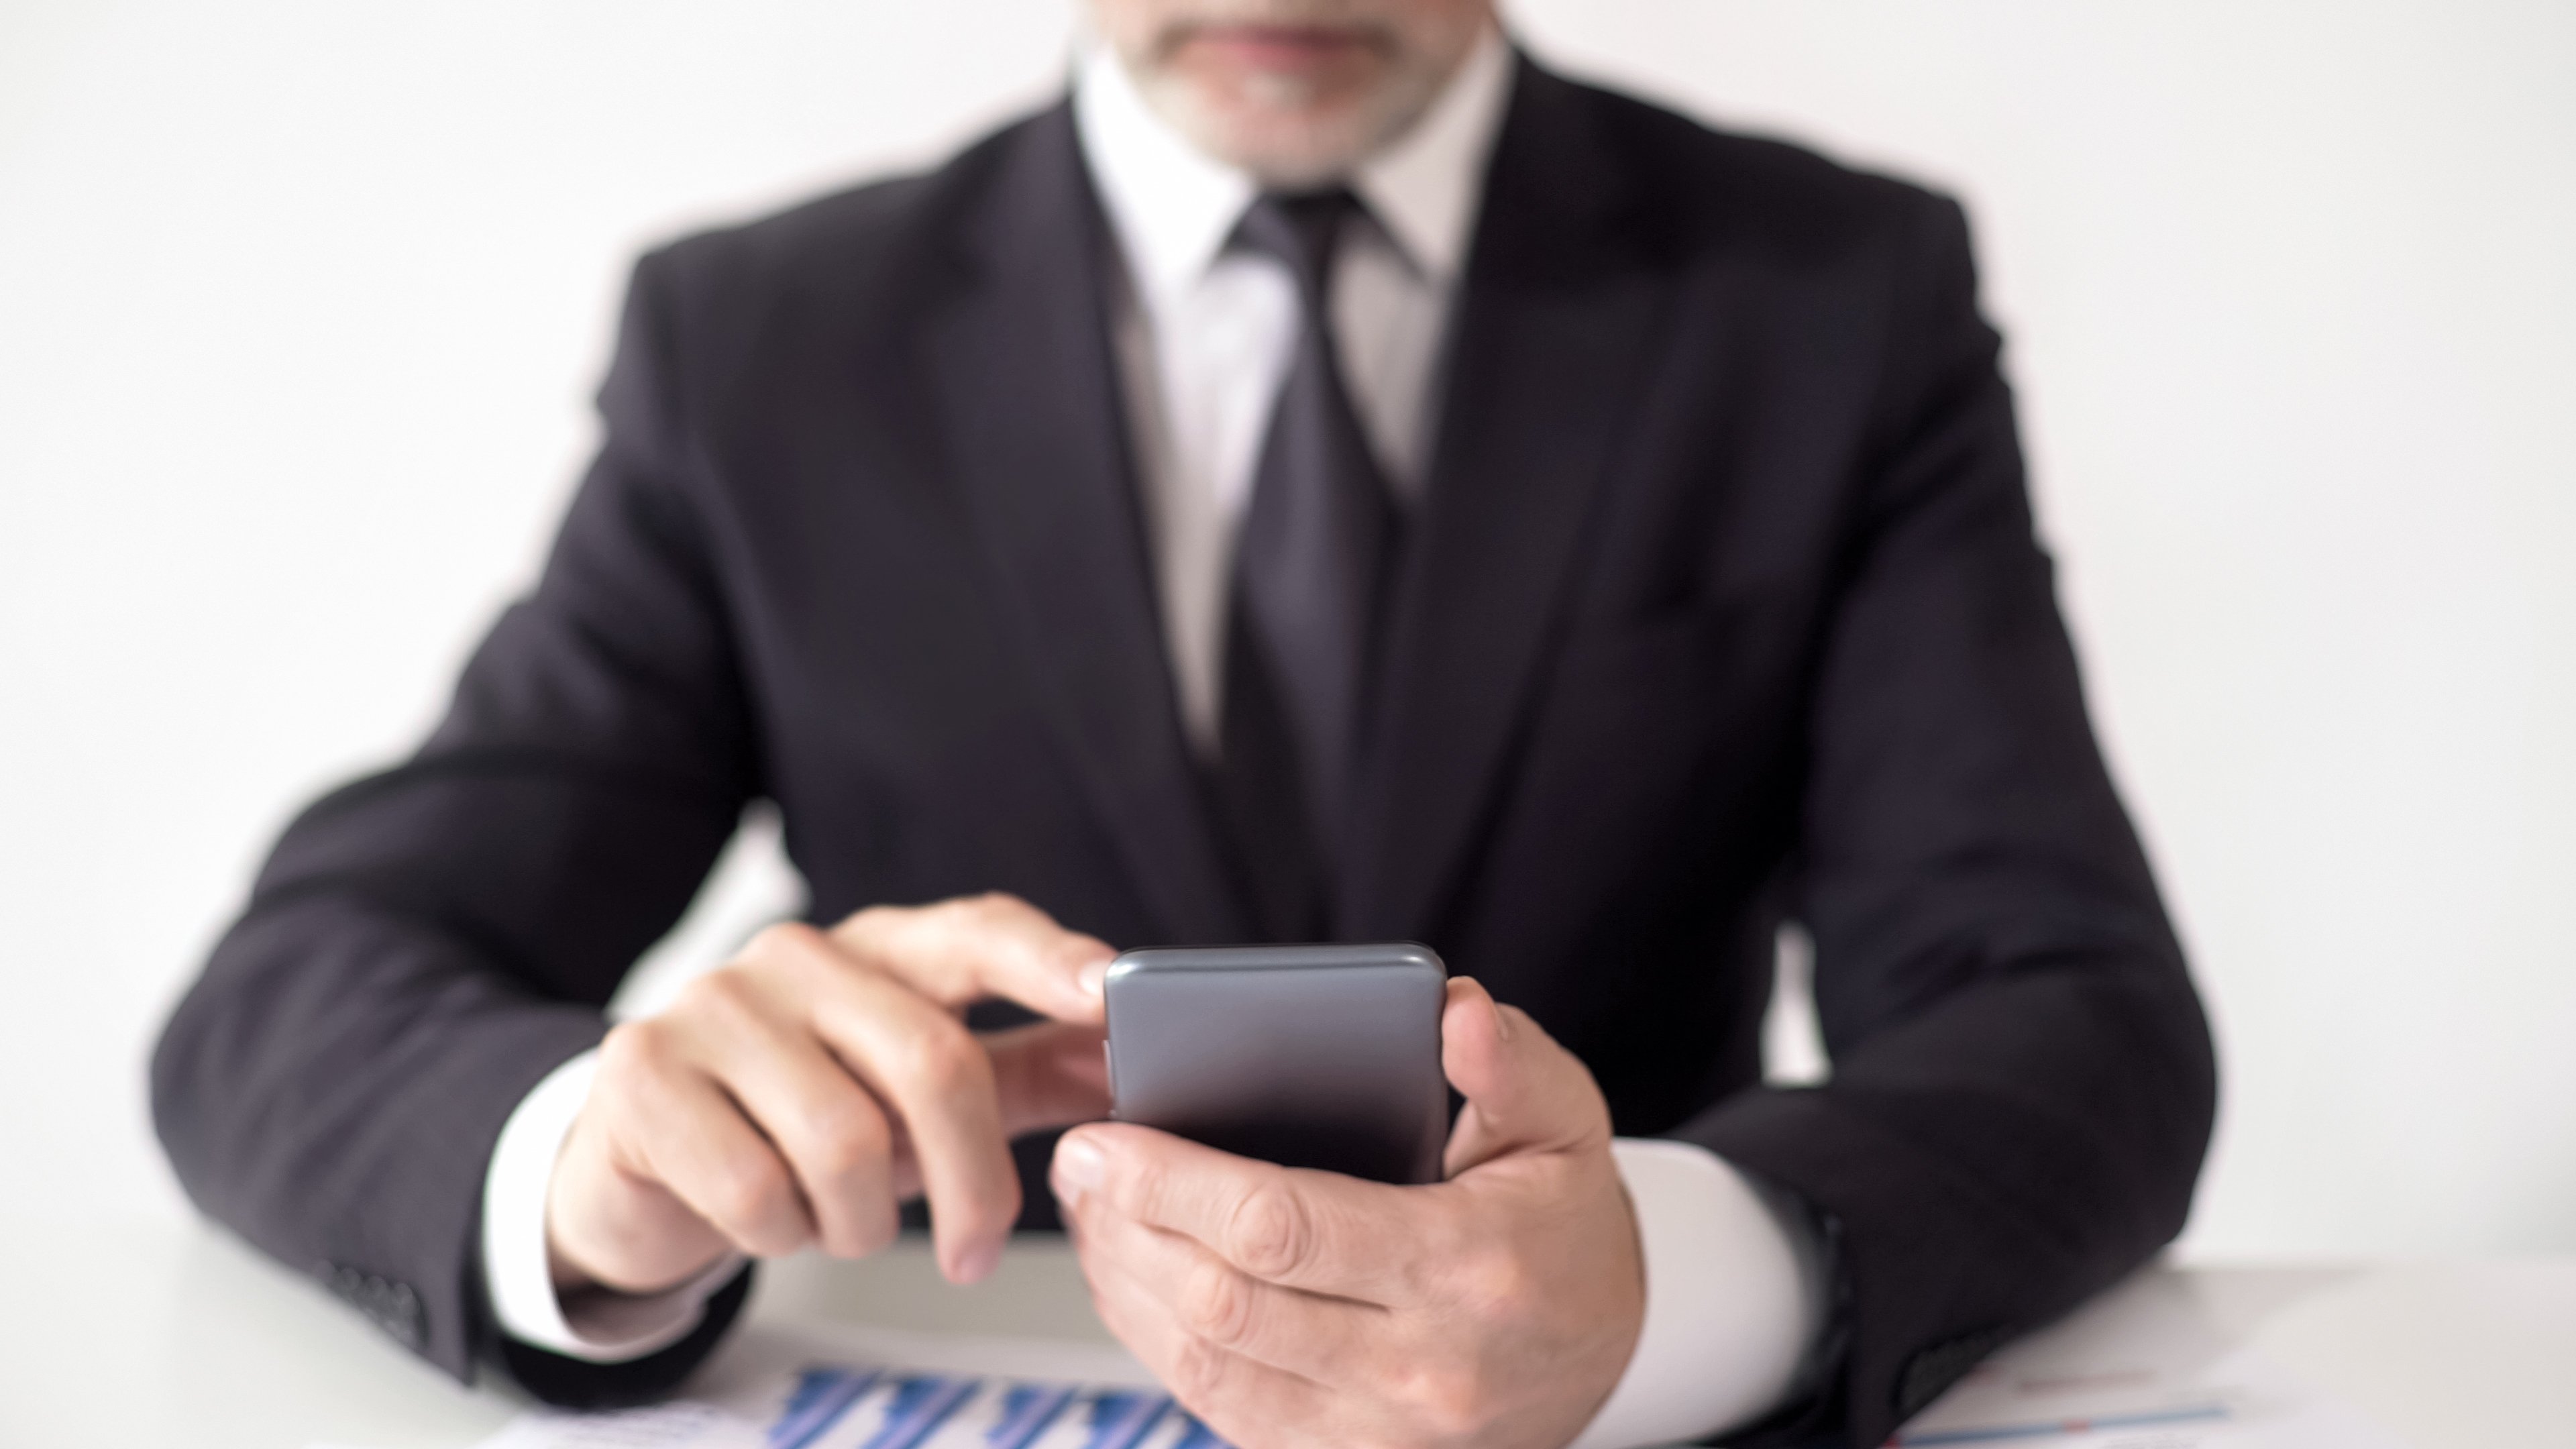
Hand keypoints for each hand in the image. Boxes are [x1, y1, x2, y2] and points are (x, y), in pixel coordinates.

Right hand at [548, 893, 1113, 1294]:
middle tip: (976, 1253)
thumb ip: (1023, 1071)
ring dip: (859, 1219)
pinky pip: (754, 1186)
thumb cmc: (805, 1123)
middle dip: (972, 1181)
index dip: (1044, 957)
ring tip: (841, 1221)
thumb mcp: (918, 1097)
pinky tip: (771, 1219)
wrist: (643, 1167)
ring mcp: (712, 1004)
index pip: (975, 930)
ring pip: (843, 1142)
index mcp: (880, 948)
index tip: (1108, 988)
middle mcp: (796, 956)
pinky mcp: (642, 1072)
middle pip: (930, 1061)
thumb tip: (1122, 1063)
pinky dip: (781, 1233)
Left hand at [1050, 978, 1644, 1448]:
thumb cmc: (1565, 1225)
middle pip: (1227, 1302)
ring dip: (1127, 1287)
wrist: (1605, 1359)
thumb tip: (1454, 1011)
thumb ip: (1511, 1065)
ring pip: (1208, 1366)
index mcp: (1468, 1267)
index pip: (1284, 1226)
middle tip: (1078, 1163)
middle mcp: (1420, 1368)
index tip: (1105, 1138)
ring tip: (1090, 1215)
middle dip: (1130, 1228)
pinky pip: (1222, 1410)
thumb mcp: (1567, 1125)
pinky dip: (1159, 1344)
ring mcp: (1378, 1432)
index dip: (1175, 1183)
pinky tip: (1133, 1280)